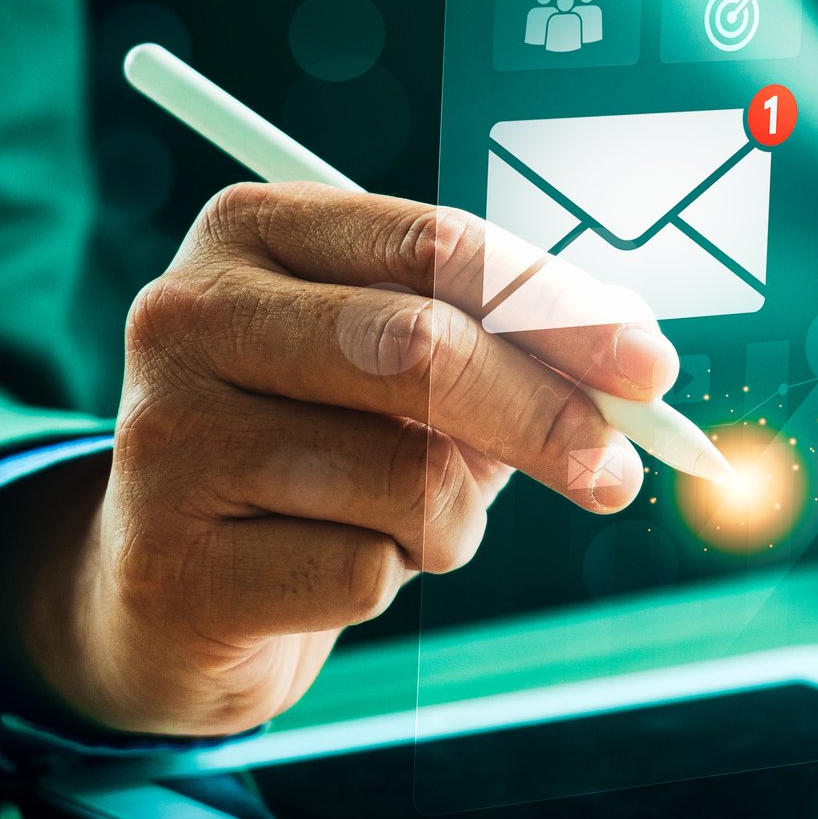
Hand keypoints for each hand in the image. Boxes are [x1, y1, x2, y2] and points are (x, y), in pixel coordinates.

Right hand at [8, 184, 675, 736]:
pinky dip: (385, 582)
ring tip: (403, 524)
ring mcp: (165, 435)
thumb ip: (514, 351)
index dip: (560, 311)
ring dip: (452, 521)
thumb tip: (642, 372)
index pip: (436, 246)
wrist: (171, 589)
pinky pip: (360, 574)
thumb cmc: (323, 451)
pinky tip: (324, 569)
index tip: (652, 371)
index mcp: (255, 229)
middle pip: (422, 349)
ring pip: (405, 477)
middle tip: (617, 475)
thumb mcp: (411, 378)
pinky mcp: (170, 558)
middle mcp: (190, 313)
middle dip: (546, 417)